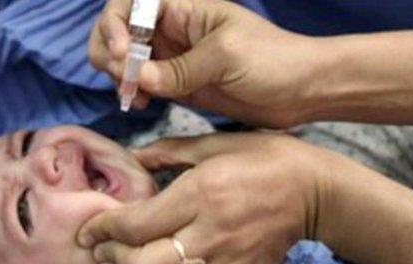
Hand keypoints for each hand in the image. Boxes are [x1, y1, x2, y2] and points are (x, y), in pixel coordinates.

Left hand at [78, 133, 337, 263]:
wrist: (315, 188)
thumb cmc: (264, 159)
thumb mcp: (216, 143)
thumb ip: (169, 150)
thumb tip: (133, 155)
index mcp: (199, 194)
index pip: (134, 224)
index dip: (102, 230)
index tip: (89, 232)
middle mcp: (210, 235)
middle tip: (106, 255)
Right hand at [89, 0, 322, 126]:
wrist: (301, 91)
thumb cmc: (273, 60)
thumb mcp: (226, 56)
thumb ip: (180, 68)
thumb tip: (139, 79)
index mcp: (184, 8)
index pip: (131, 4)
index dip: (116, 24)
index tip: (124, 54)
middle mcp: (173, 29)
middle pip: (119, 31)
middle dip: (111, 53)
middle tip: (124, 80)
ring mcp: (174, 58)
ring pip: (126, 61)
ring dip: (119, 76)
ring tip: (134, 97)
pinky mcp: (179, 84)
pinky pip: (143, 85)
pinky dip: (134, 93)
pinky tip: (143, 105)